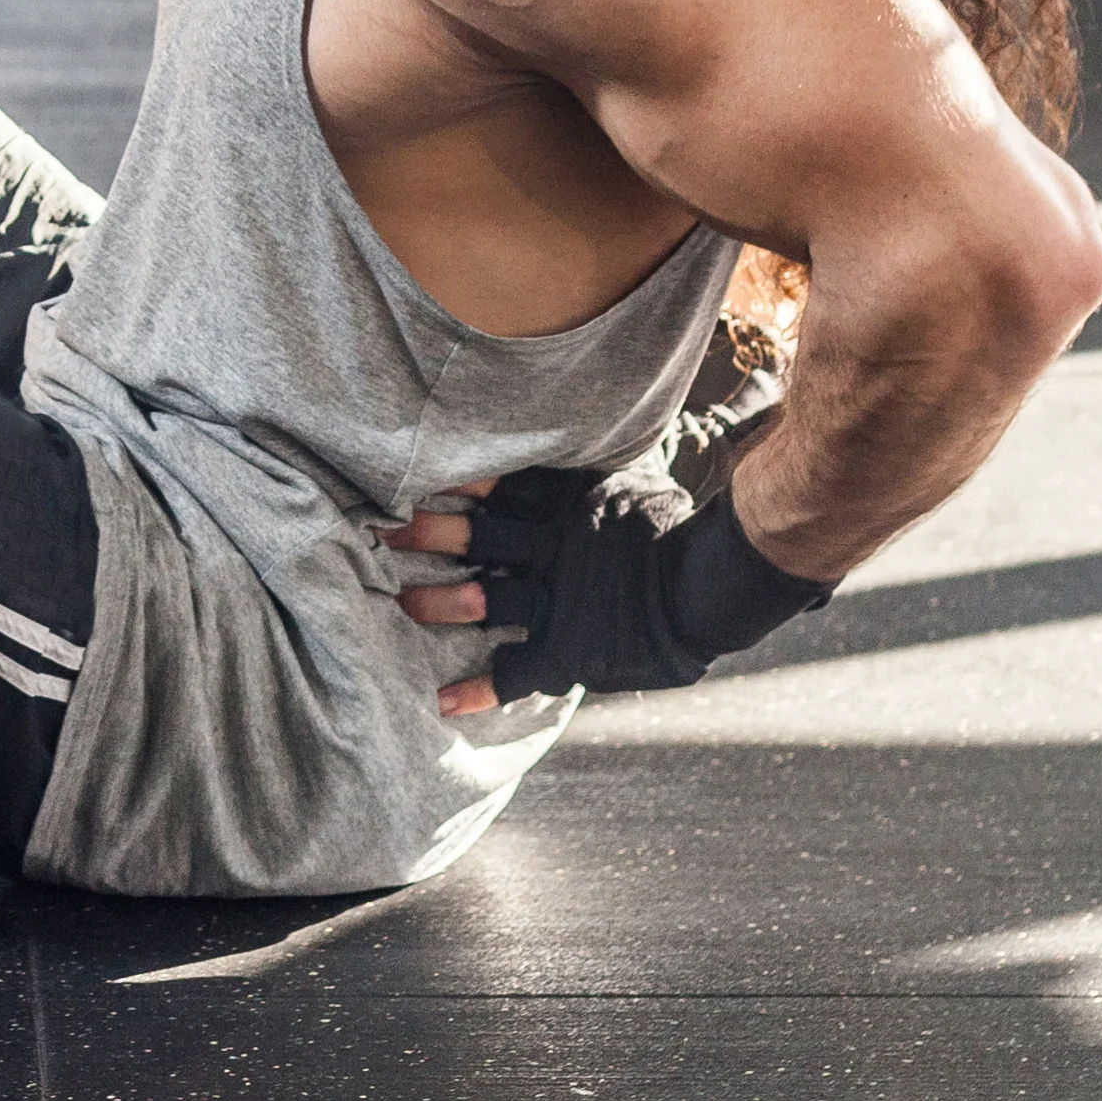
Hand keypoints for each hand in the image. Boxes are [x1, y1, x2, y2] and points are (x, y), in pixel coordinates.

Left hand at [384, 467, 831, 714]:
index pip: (510, 484)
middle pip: (486, 534)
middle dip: (433, 532)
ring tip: (403, 603)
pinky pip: (520, 671)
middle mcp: (559, 548)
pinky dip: (480, 688)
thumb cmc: (680, 531)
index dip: (465, 481)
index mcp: (573, 505)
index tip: (421, 470)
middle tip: (384, 530)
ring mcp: (564, 600)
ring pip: (492, 596)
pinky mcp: (573, 649)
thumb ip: (601, 456)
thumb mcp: (638, 478)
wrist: (717, 589)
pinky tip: (441, 701)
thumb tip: (619, 398)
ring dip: (443, 602)